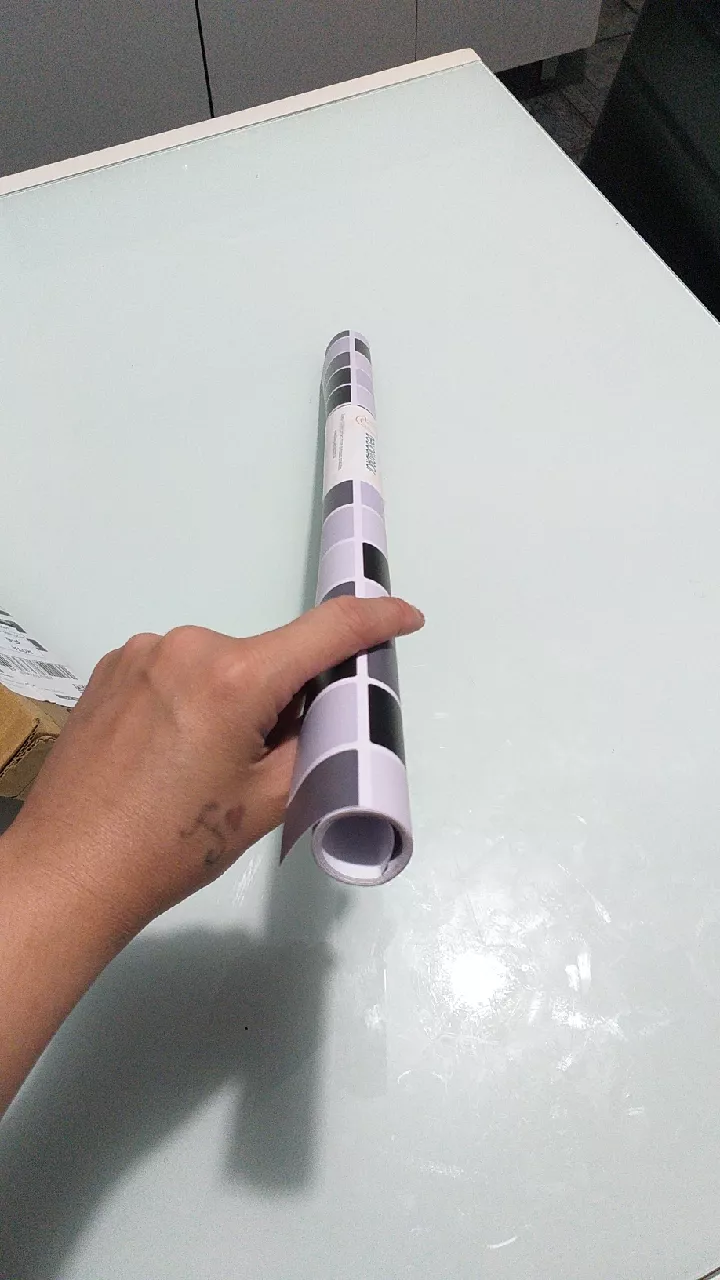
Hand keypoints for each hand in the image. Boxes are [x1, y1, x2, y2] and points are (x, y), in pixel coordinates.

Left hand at [8, 597, 423, 938]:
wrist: (70, 872)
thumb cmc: (172, 847)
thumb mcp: (266, 801)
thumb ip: (312, 740)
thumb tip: (319, 704)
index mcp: (232, 678)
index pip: (326, 632)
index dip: (376, 621)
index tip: (406, 618)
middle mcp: (185, 647)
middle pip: (267, 658)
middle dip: (283, 697)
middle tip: (264, 763)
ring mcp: (141, 653)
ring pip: (220, 667)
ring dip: (233, 700)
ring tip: (200, 770)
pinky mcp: (110, 669)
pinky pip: (177, 672)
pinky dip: (191, 701)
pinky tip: (167, 756)